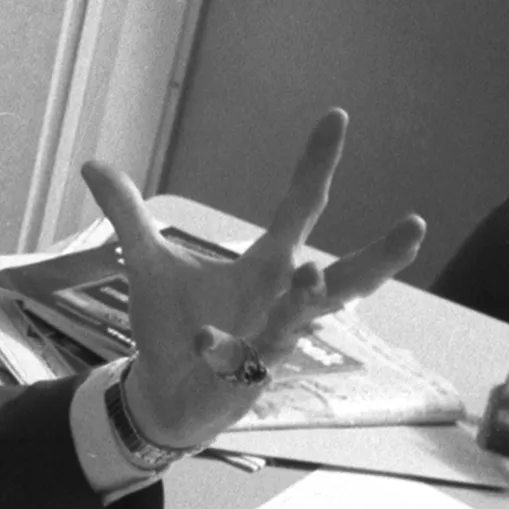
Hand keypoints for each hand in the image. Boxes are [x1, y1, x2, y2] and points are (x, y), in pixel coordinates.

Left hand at [81, 109, 423, 450]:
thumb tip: (93, 164)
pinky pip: (238, 360)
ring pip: (299, 321)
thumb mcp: (146, 263)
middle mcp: (278, 302)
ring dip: (305, 299)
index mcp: (266, 268)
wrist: (160, 393)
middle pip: (343, 278)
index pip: (301, 208)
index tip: (337, 116)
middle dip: (379, 257)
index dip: (316, 164)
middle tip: (415, 224)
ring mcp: (266, 342)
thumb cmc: (172, 327)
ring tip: (314, 270)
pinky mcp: (241, 379)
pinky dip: (221, 347)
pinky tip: (206, 337)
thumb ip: (128, 214)